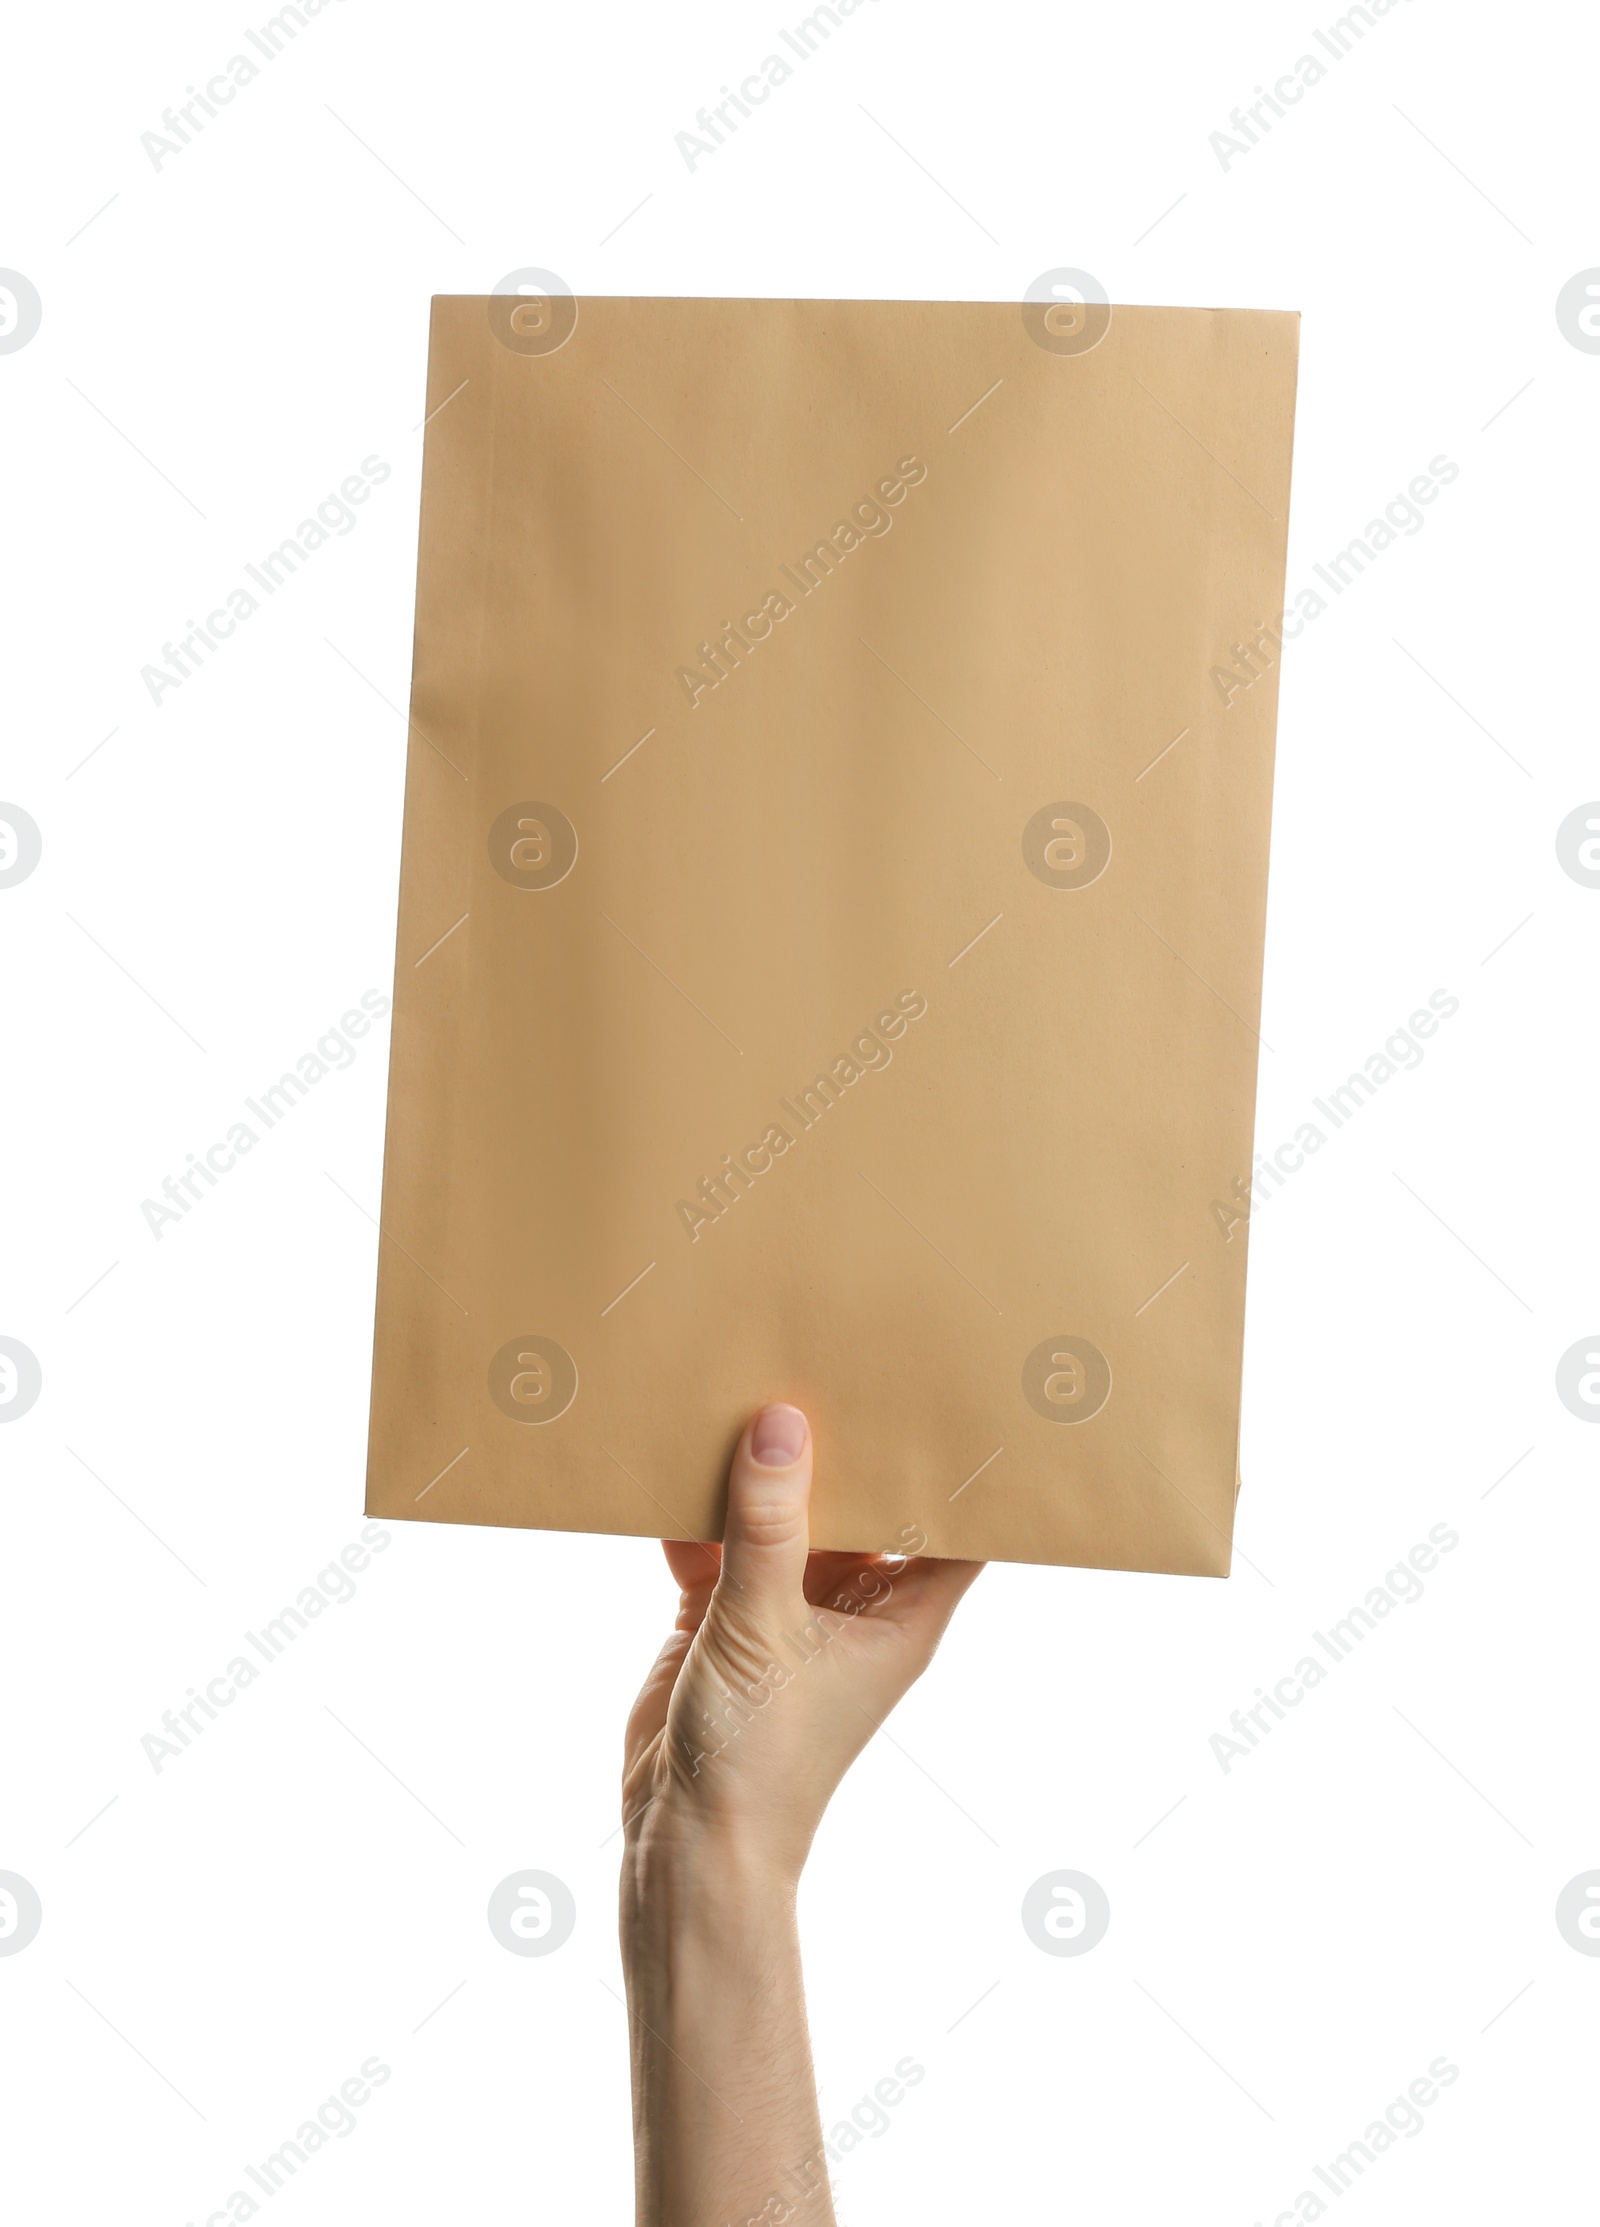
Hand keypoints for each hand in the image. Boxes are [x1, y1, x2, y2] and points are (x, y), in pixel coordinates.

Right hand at [621, 1401, 982, 1886]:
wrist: (687, 1844)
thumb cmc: (761, 1761)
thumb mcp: (764, 1627)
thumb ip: (769, 1526)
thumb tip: (781, 1425)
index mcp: (901, 1613)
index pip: (957, 1527)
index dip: (963, 1468)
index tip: (956, 1395)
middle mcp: (853, 1605)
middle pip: (861, 1503)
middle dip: (843, 1445)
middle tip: (829, 1356)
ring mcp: (787, 1610)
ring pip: (783, 1518)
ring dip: (761, 1472)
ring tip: (744, 1385)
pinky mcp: (723, 1617)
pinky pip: (716, 1544)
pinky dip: (696, 1512)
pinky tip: (673, 1460)